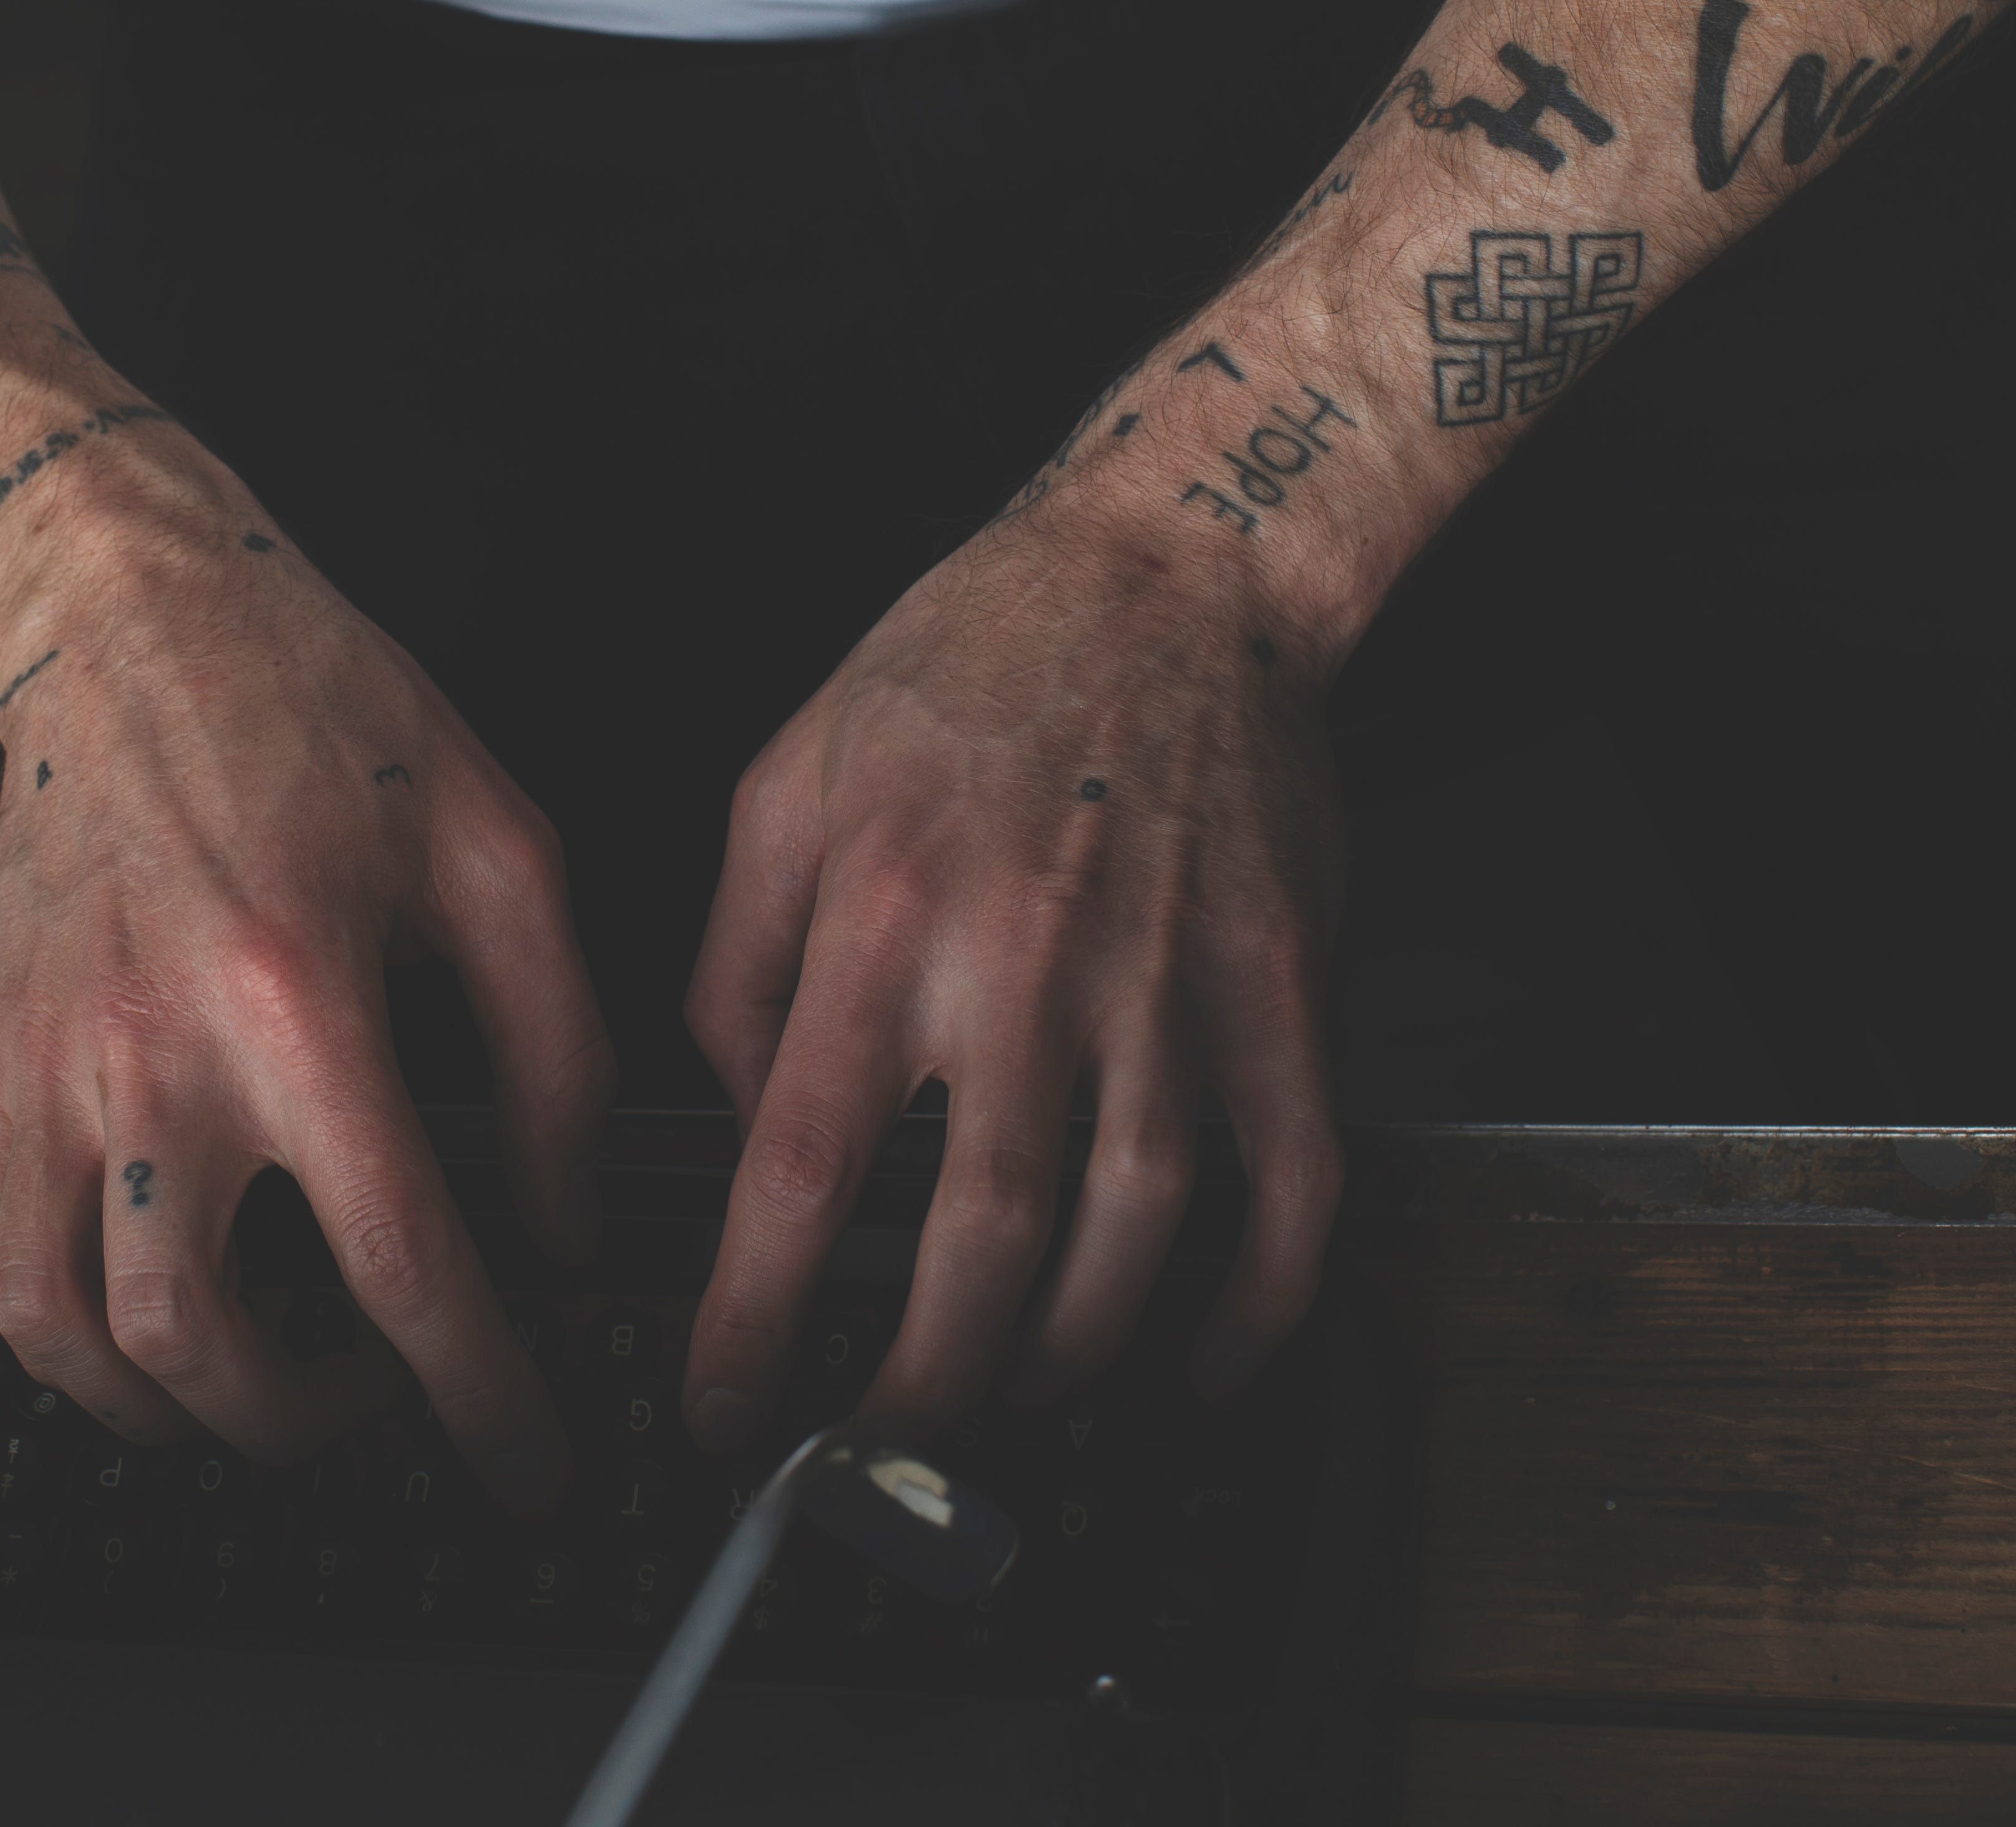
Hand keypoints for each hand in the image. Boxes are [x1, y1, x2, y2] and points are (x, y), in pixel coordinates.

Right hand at [0, 468, 613, 1517]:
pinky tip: (148, 1333)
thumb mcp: (496, 847)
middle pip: (208, 1342)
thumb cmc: (304, 706)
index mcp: (297, 993)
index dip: (481, 1396)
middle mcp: (153, 1052)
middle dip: (317, 1424)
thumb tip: (560, 1215)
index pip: (399, 1264)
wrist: (118, 617)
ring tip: (266, 1388)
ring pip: (77, 1342)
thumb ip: (554, 1046)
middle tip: (390, 1400)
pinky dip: (68, 1353)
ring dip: (179, 1414)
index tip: (528, 1462)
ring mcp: (46, 1073)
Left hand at [678, 496, 1347, 1447]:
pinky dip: (1255, 1302)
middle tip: (875, 1454)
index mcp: (884, 916)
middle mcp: (1024, 965)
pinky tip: (1204, 1362)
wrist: (1170, 561)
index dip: (753, 1323)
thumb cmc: (971, 660)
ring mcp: (1170, 984)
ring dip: (1068, 1355)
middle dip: (916, 1390)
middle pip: (974, 1245)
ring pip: (1130, 1238)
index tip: (726, 1407)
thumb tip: (729, 1111)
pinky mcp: (1283, 987)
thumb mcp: (785, 777)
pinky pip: (1289, 1184)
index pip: (797, 1171)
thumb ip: (733, 955)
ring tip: (1013, 1393)